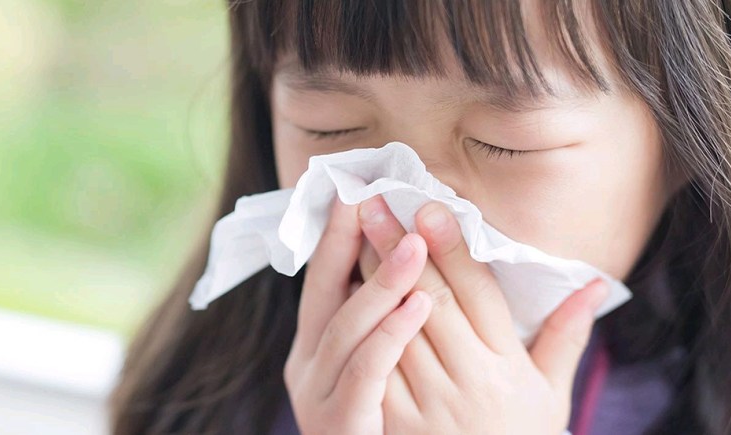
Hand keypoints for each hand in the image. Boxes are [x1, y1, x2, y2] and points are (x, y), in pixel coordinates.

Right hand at [284, 199, 433, 434]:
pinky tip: (417, 306)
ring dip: (381, 283)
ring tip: (415, 246)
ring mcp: (319, 395)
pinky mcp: (341, 422)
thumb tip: (421, 265)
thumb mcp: (388, 372)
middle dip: (350, 243)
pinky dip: (389, 336)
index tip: (354, 189)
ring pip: (346, 329)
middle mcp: (309, 365)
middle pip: (327, 293)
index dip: (337, 236)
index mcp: (319, 347)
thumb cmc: (392, 430)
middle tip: (374, 198)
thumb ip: (398, 319)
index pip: (326, 280)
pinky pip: (365, 372)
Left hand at [357, 196, 609, 433]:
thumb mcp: (550, 395)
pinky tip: (342, 291)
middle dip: (402, 247)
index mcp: (508, 368)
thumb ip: (565, 336)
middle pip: (431, 302)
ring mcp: (429, 405)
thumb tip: (595, 283)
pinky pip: (374, 367)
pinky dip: (359, 327)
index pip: (478, 296)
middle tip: (376, 202)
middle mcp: (470, 383)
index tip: (430, 207)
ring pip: (396, 328)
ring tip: (353, 232)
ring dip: (372, 277)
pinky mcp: (395, 423)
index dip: (453, 249)